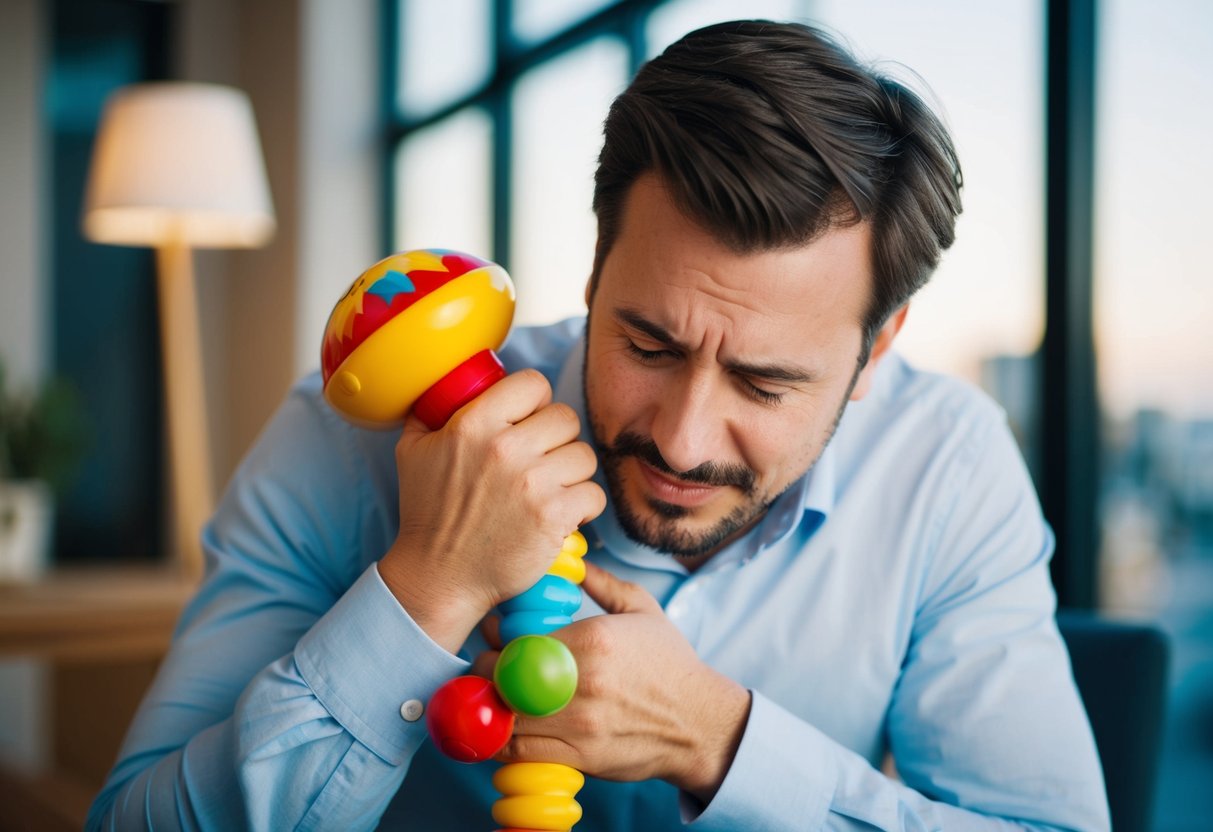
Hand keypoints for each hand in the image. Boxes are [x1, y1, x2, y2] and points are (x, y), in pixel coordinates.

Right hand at [378, 370, 605, 652]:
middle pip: (566, 418)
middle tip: (542, 461)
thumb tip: (449, 386)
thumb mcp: (413, 451)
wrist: (441, 576)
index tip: (530, 421)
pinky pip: (593, 494)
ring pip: (584, 456)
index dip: (536, 401)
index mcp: (474, 424)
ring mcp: (533, 483)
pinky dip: (582, 506)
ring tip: (550, 489)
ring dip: (572, 473)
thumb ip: (432, 413)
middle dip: (557, 439)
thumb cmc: (427, 514)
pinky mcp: (554, 517)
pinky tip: (561, 514)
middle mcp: (506, 449)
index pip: (534, 384)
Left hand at [478, 563, 750, 803]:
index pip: (519, 637)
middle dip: (487, 670)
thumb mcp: (643, 610)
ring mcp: (579, 724)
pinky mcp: (579, 757)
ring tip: (494, 696)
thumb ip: (602, 583)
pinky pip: (520, 753)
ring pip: (506, 716)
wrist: (699, 724)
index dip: (496, 637)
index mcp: (593, 639)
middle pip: (505, 676)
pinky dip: (502, 741)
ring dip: (491, 707)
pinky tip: (506, 727)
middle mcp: (582, 681)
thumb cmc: (670, 664)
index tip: (495, 635)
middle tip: (487, 666)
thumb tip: (570, 564)